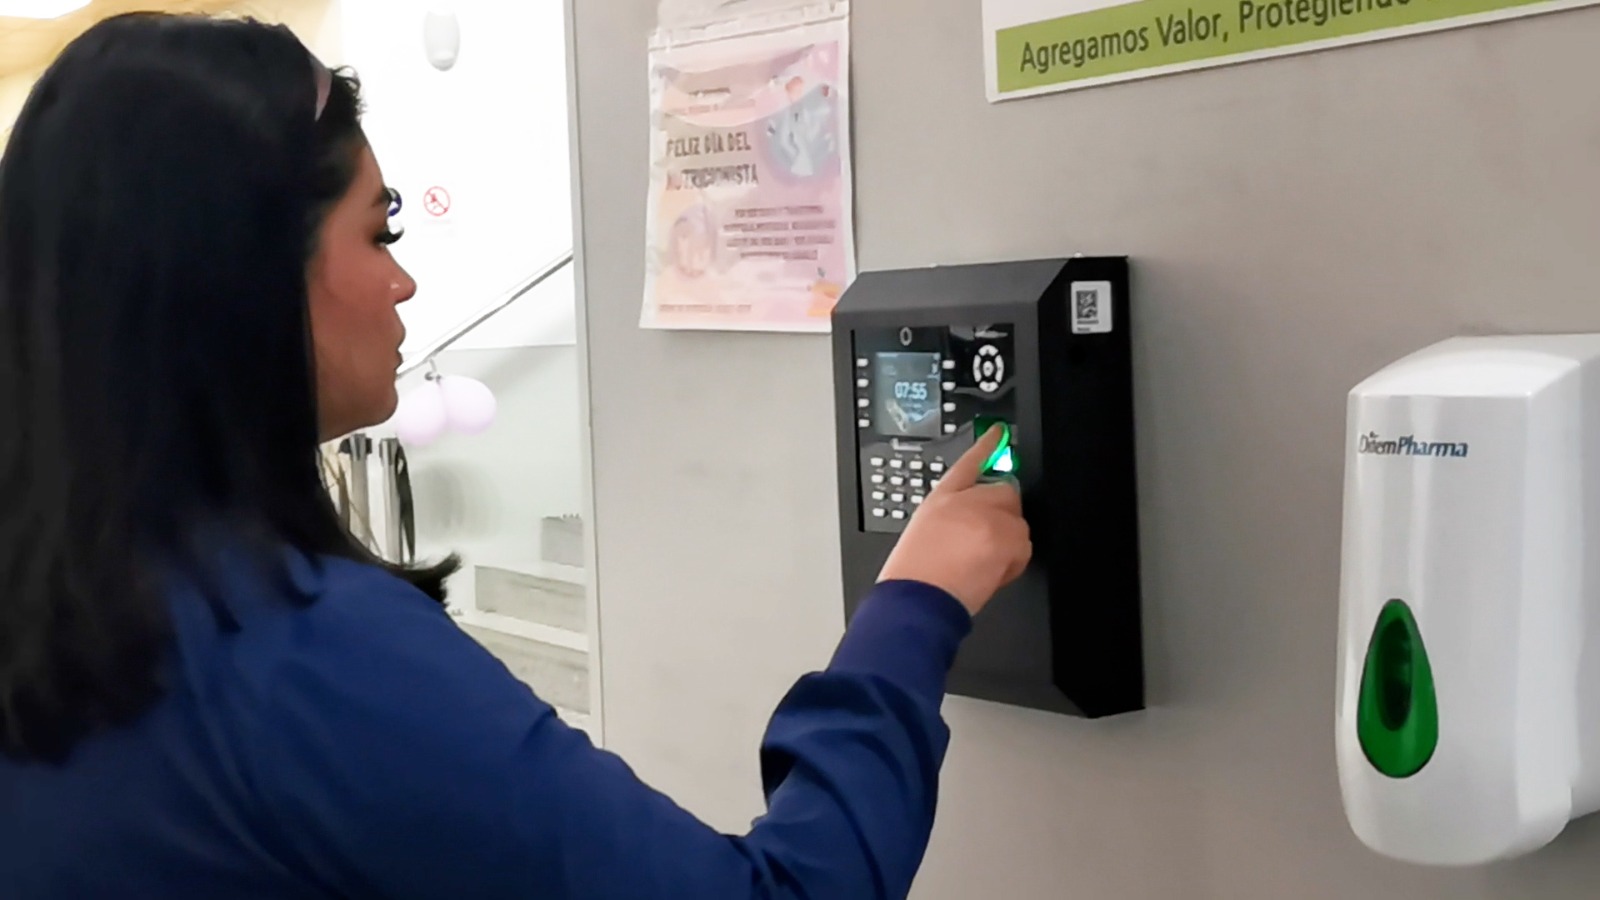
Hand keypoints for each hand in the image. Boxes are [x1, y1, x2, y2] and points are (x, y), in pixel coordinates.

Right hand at [877, 425, 1031, 615]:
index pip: (969, 462)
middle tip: (979, 542)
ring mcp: (989, 517)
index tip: (998, 432)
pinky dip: (1012, 560)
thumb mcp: (923, 528)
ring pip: (1016, 522)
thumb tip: (975, 512)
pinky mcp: (1006, 537)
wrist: (919, 596)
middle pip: (1005, 492)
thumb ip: (952, 513)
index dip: (987, 445)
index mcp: (943, 495)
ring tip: (978, 561)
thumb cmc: (916, 569)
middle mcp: (967, 500)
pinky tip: (987, 570)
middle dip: (1000, 515)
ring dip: (1006, 540)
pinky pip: (1023, 546)